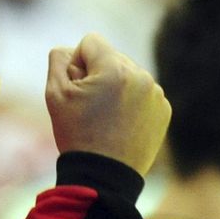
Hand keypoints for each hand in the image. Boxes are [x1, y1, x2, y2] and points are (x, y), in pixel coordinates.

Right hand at [44, 33, 169, 174]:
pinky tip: (121, 125)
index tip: (77, 88)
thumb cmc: (77, 135)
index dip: (77, 63)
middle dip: (98, 74)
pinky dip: (131, 103)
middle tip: (90, 107)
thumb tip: (70, 50)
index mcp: (115, 68)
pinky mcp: (164, 110)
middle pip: (111, 57)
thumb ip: (59, 61)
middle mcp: (141, 75)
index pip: (91, 42)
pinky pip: (142, 93)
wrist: (104, 177)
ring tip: (106, 118)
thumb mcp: (55, 94)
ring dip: (115, 87)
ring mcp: (156, 94)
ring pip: (128, 74)